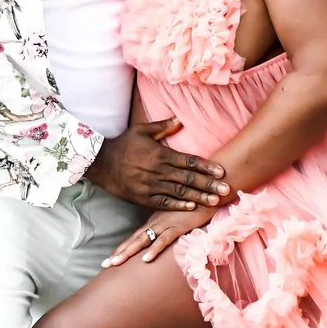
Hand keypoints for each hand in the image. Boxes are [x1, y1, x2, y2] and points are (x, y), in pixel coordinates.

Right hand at [86, 119, 229, 211]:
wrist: (99, 162)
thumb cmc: (123, 144)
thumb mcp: (141, 130)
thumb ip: (162, 127)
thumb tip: (180, 120)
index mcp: (161, 154)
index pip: (189, 161)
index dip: (206, 167)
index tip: (222, 172)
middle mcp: (158, 171)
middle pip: (188, 179)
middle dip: (209, 185)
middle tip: (226, 189)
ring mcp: (150, 185)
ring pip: (179, 193)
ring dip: (198, 197)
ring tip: (215, 201)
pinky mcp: (142, 197)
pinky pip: (163, 203)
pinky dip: (178, 206)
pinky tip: (191, 208)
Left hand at [104, 204, 215, 267]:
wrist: (209, 191)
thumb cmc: (195, 204)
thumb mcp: (178, 217)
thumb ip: (168, 227)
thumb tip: (162, 239)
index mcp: (155, 221)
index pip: (135, 237)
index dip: (122, 248)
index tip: (109, 260)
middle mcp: (157, 222)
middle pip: (134, 239)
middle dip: (119, 252)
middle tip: (105, 264)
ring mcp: (166, 224)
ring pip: (143, 240)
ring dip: (129, 252)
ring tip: (116, 263)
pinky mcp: (179, 226)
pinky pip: (164, 240)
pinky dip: (154, 249)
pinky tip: (145, 259)